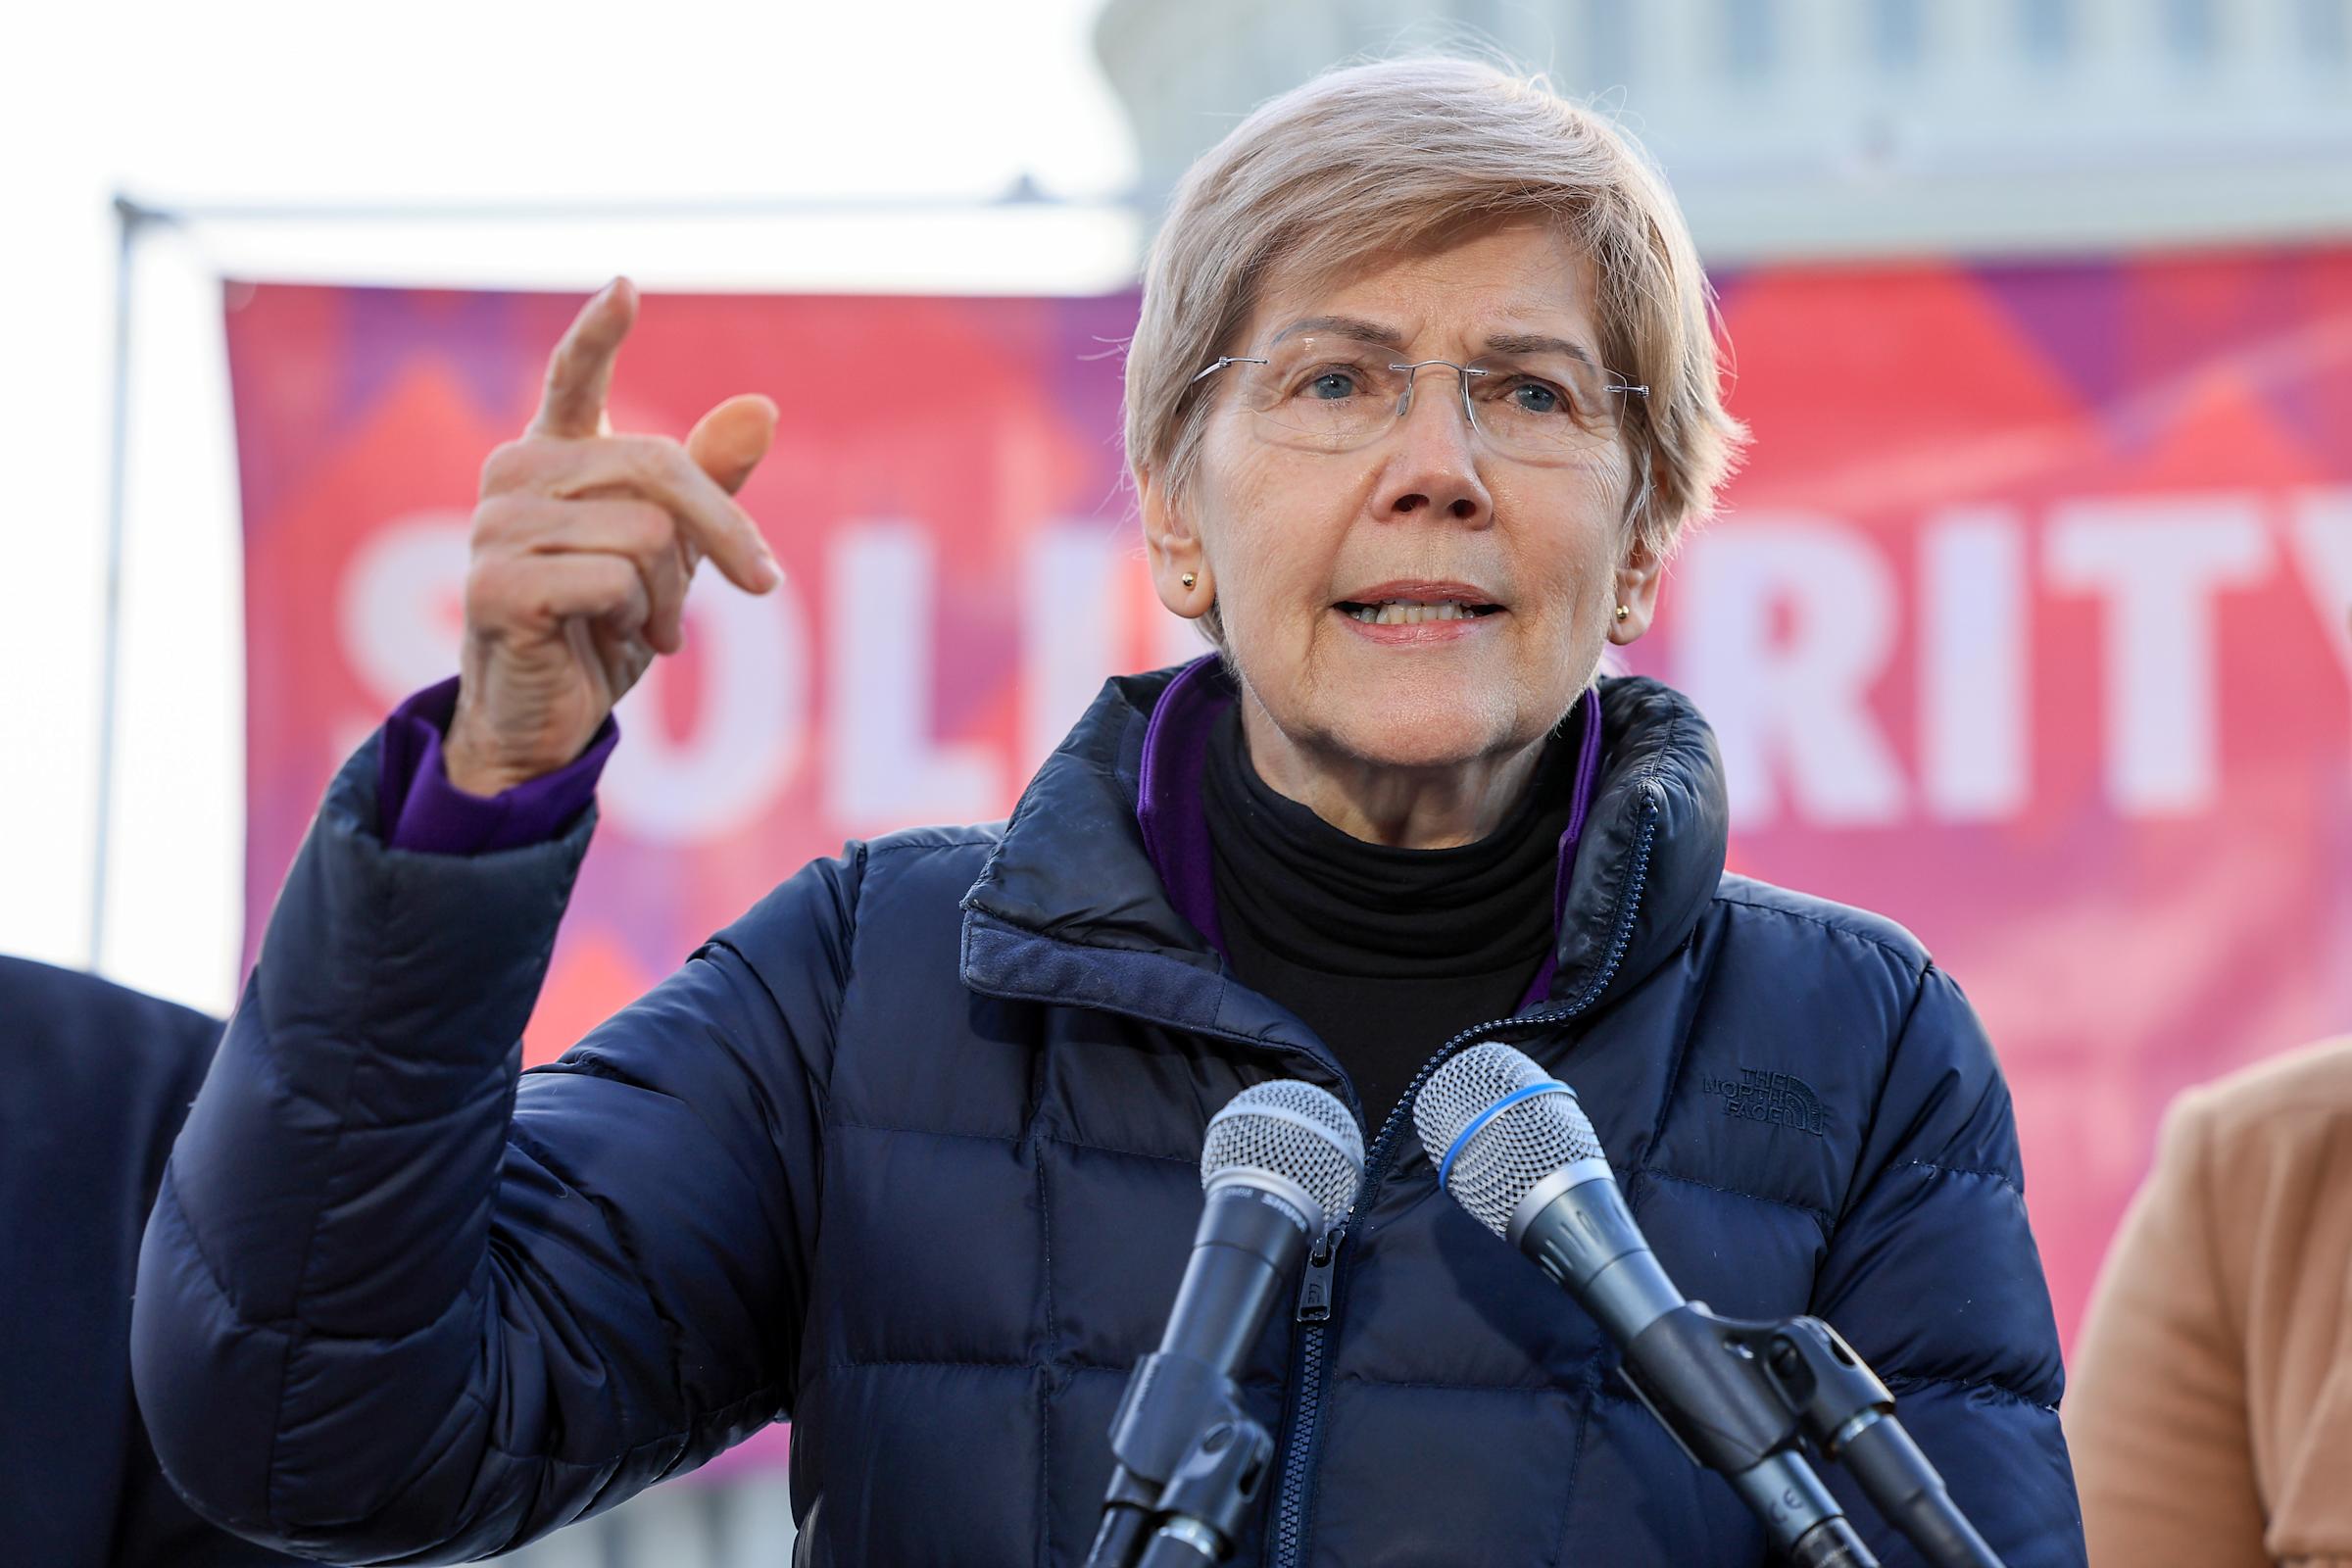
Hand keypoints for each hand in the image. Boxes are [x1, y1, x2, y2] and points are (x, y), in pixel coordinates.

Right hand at [443, 278, 781, 795]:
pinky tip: (607, 641)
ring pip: (643, 531)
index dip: (599, 333)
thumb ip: (709, 483)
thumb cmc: (602, 629)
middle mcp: (515, 476)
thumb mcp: (671, 554)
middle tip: (761, 584)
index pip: (576, 378)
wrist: (545, 719)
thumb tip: (761, 408)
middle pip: (657, 467)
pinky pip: (612, 580)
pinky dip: (634, 620)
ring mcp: (494, 527)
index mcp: (555, 456)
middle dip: (723, 532)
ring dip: (669, 595)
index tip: (626, 287)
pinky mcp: (494, 585)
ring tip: (644, 628)